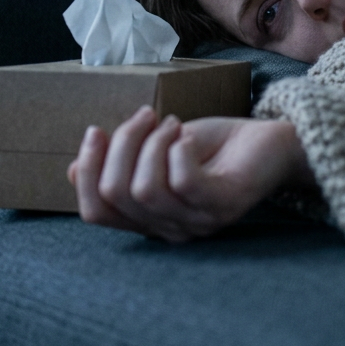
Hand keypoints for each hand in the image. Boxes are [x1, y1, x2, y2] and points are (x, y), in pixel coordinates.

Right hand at [67, 106, 312, 241]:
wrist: (272, 142)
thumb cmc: (215, 146)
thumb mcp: (157, 149)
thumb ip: (121, 163)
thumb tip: (72, 170)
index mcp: (149, 219)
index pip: (95, 213)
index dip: (86, 171)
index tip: (96, 131)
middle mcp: (170, 229)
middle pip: (115, 195)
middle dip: (120, 145)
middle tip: (144, 116)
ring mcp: (198, 222)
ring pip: (144, 189)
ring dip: (150, 143)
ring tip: (171, 123)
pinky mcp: (224, 205)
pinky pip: (183, 182)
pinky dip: (177, 149)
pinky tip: (187, 135)